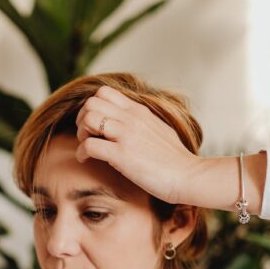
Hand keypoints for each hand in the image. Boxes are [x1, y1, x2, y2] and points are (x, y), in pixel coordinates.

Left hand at [75, 85, 202, 204]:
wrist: (188, 176)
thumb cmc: (175, 159)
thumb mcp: (158, 130)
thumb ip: (141, 122)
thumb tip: (127, 123)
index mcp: (139, 111)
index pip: (104, 92)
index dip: (92, 107)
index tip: (95, 125)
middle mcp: (131, 118)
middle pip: (91, 102)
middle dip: (82, 119)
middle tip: (87, 135)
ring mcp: (126, 135)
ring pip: (88, 119)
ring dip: (81, 134)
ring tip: (87, 147)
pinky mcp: (121, 155)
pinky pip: (89, 145)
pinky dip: (81, 153)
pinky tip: (86, 161)